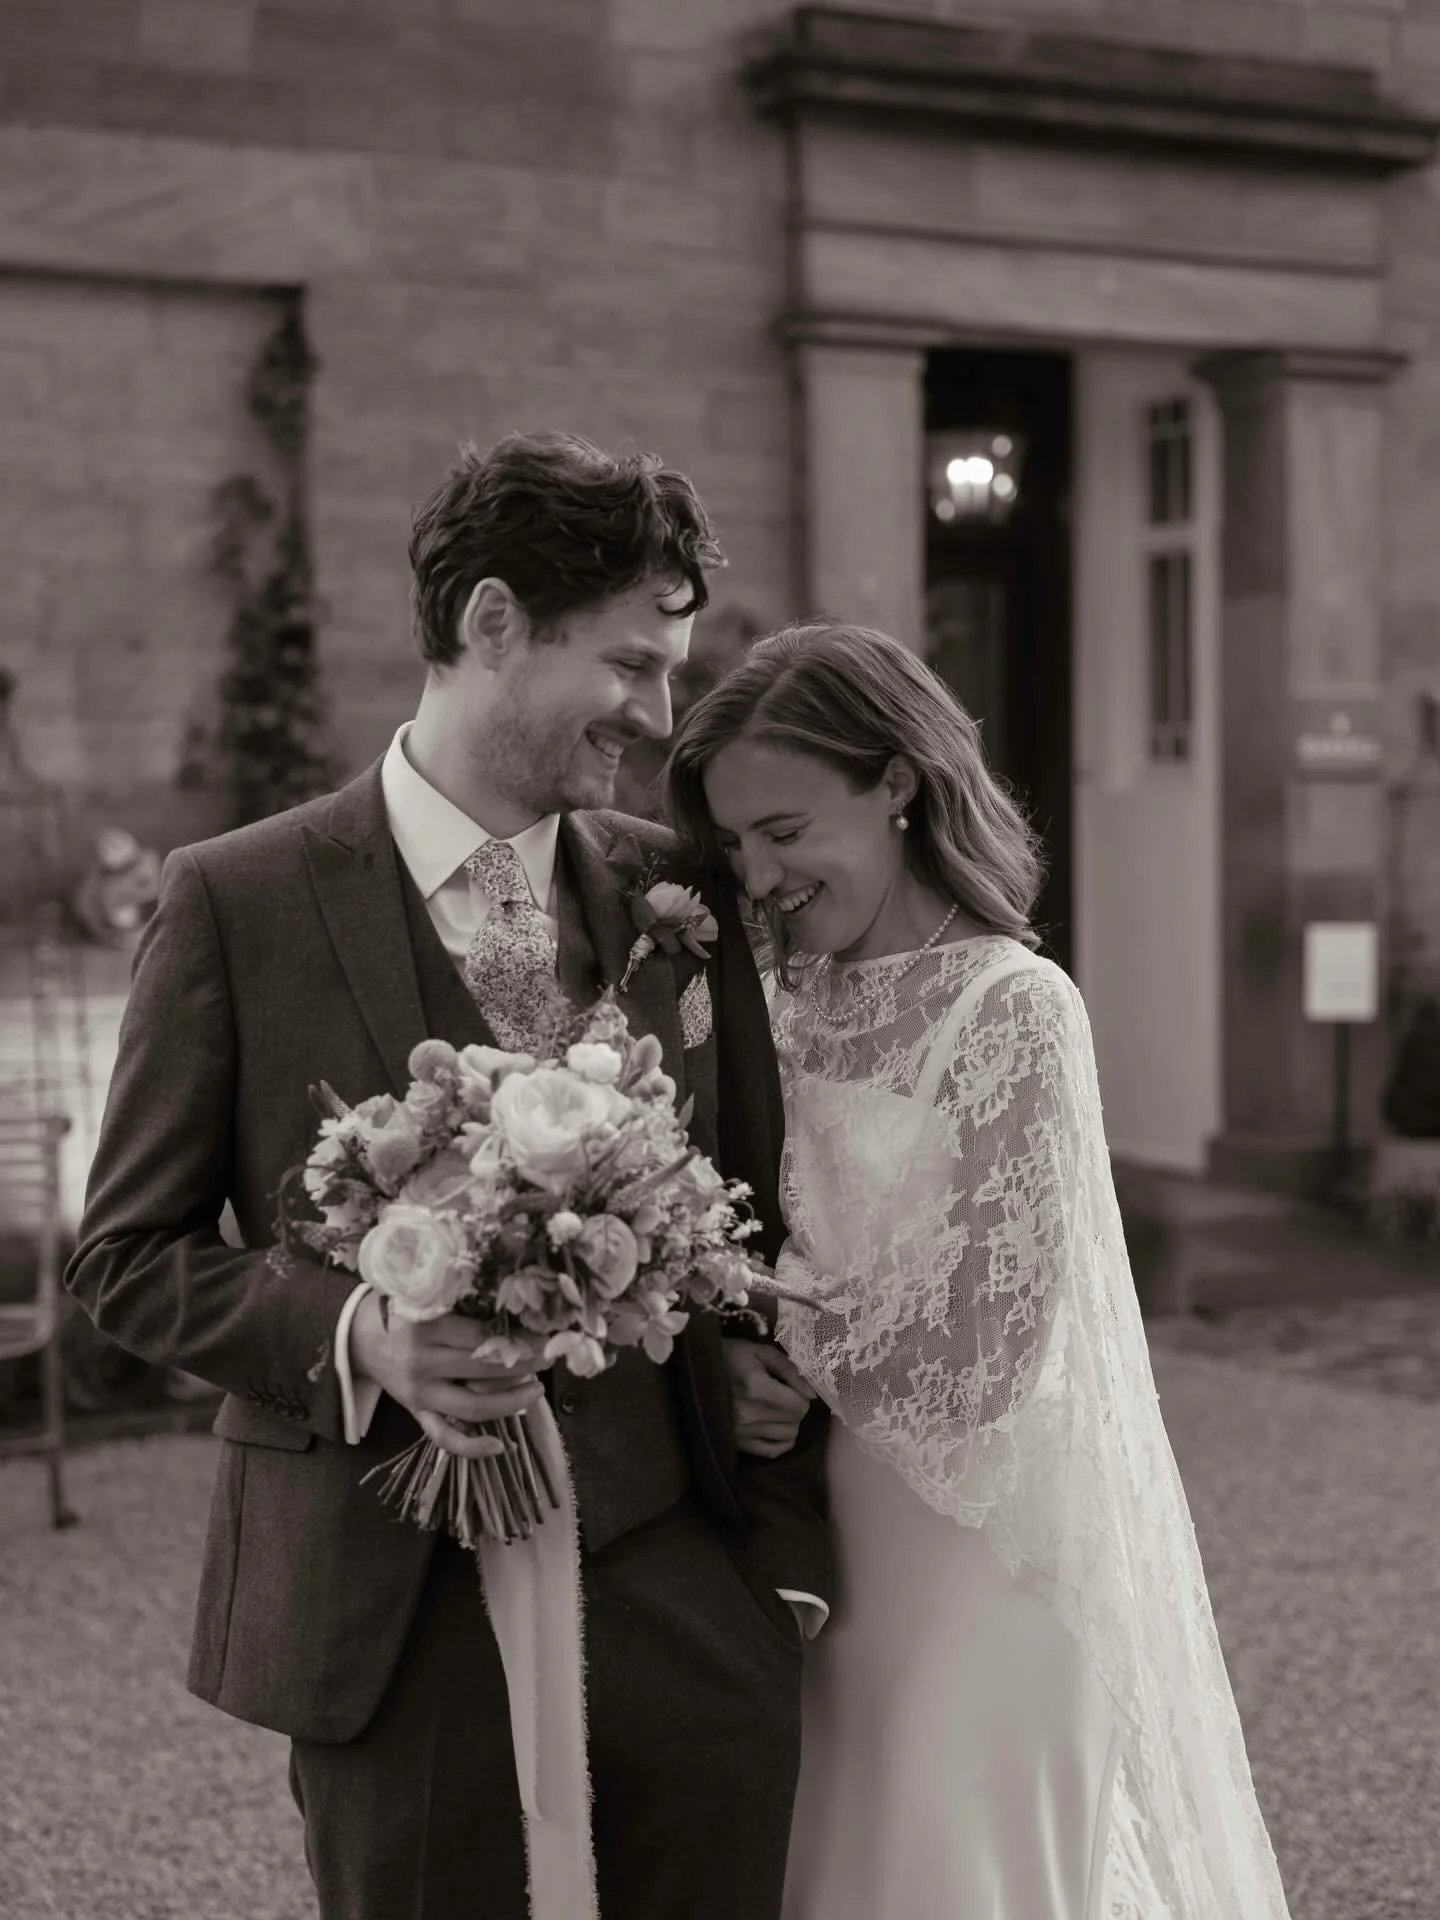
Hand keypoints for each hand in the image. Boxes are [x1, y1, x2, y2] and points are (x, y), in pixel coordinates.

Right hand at [350, 1293, 542, 1458]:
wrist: (362, 1338)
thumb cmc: (405, 1313)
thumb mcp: (427, 1300)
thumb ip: (464, 1306)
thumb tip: (518, 1310)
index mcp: (425, 1328)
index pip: (480, 1337)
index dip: (516, 1339)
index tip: (543, 1335)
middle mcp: (421, 1363)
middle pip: (481, 1369)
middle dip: (521, 1366)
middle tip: (548, 1358)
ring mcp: (419, 1393)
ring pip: (471, 1406)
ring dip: (509, 1402)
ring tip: (536, 1390)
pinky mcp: (416, 1413)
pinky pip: (443, 1437)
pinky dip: (471, 1448)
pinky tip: (499, 1446)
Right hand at [724, 1338, 815, 1458]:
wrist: (697, 1371)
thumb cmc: (731, 1356)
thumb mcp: (761, 1352)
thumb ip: (789, 1370)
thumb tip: (811, 1394)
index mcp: (756, 1387)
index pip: (798, 1405)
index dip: (802, 1395)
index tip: (793, 1387)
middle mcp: (749, 1413)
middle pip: (795, 1421)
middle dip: (797, 1408)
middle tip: (786, 1397)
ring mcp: (742, 1431)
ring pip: (788, 1436)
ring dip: (790, 1423)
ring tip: (779, 1410)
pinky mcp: (737, 1442)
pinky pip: (772, 1452)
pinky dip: (782, 1441)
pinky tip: (777, 1428)